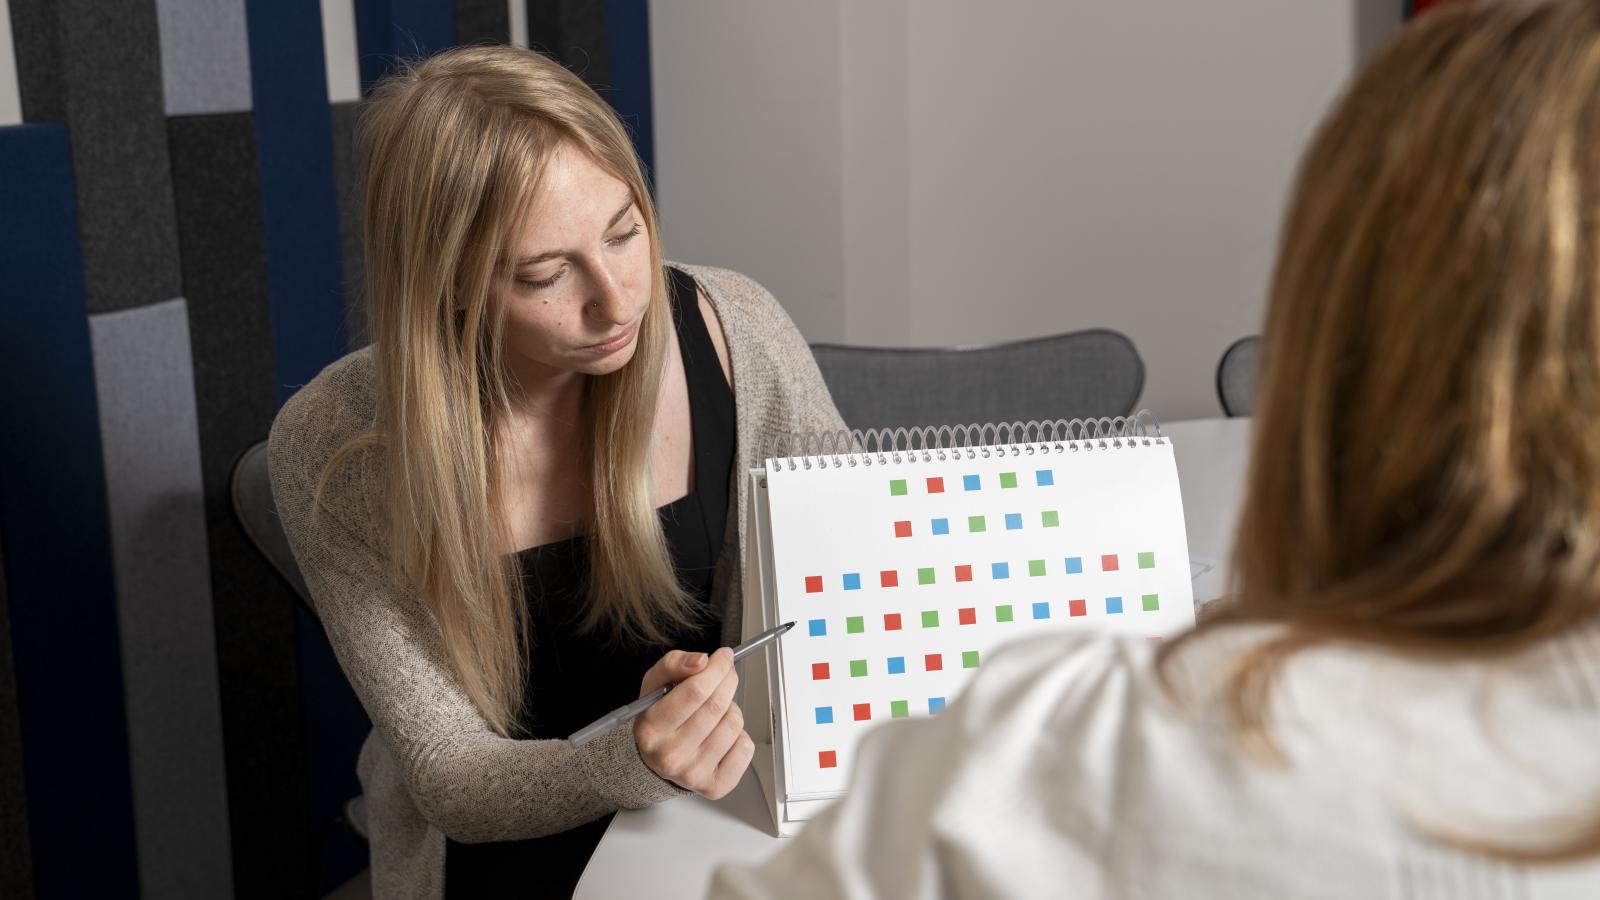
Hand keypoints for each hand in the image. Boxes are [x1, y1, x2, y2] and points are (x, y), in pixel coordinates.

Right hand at [633, 647, 753, 798]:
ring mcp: (692, 774)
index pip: (695, 691)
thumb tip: (701, 661)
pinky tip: (721, 734)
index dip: (716, 669)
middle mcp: (669, 755)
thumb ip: (674, 664)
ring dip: (731, 709)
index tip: (724, 657)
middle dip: (727, 682)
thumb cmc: (659, 718)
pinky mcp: (714, 786)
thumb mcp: (655, 685)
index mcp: (650, 728)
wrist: (657, 759)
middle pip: (717, 706)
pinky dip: (739, 735)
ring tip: (715, 712)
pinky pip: (745, 748)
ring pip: (734, 724)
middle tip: (726, 674)